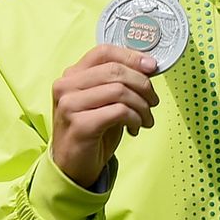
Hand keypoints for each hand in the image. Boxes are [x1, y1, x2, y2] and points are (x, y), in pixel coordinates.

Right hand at [50, 45, 159, 186]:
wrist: (72, 167)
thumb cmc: (91, 132)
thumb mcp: (102, 101)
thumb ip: (117, 82)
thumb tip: (147, 67)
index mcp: (71, 75)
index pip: (103, 52)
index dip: (131, 56)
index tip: (151, 66)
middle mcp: (66, 86)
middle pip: (115, 70)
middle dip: (143, 84)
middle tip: (154, 100)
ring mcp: (70, 105)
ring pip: (120, 91)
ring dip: (142, 105)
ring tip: (146, 119)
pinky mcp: (80, 125)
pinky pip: (119, 112)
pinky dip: (135, 118)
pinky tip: (135, 128)